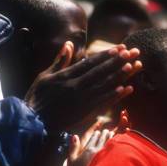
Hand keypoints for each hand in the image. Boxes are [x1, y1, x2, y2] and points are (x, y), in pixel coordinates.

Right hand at [25, 41, 142, 133]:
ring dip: (120, 75)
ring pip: (104, 85)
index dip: (106, 55)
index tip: (120, 48)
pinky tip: (126, 89)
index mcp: (66, 75)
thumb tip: (69, 44)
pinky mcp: (83, 111)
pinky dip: (114, 95)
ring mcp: (81, 99)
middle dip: (118, 61)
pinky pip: (102, 102)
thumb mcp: (45, 76)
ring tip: (133, 66)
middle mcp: (76, 85)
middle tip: (133, 52)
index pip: (90, 62)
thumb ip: (59, 61)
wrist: (33, 121)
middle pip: (101, 71)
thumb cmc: (37, 98)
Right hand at [67, 128, 114, 165]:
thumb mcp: (71, 159)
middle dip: (105, 134)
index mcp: (88, 150)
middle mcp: (97, 152)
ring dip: (111, 139)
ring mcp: (104, 158)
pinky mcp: (109, 164)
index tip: (99, 131)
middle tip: (107, 131)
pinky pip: (113, 153)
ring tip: (113, 135)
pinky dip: (115, 147)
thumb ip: (73, 147)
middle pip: (102, 140)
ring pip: (109, 145)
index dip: (97, 134)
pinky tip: (117, 146)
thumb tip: (74, 136)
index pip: (94, 138)